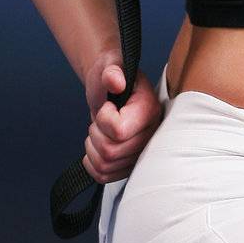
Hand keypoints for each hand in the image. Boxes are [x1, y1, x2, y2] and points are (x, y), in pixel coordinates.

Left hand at [82, 54, 163, 183]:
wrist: (109, 88)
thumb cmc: (111, 75)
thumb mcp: (109, 65)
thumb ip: (112, 71)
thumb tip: (116, 81)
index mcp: (149, 110)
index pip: (119, 131)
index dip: (104, 118)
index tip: (108, 105)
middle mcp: (151, 134)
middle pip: (111, 152)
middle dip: (96, 133)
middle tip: (100, 119)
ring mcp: (141, 152)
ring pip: (106, 166)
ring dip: (93, 147)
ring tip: (99, 130)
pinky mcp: (129, 164)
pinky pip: (104, 176)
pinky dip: (92, 164)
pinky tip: (95, 146)